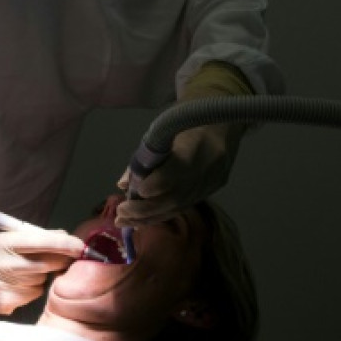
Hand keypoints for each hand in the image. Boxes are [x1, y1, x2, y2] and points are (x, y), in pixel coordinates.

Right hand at [0, 227, 86, 315]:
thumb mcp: (3, 241)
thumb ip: (32, 238)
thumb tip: (63, 235)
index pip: (35, 241)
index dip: (61, 243)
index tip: (79, 245)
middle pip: (42, 263)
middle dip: (58, 260)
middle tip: (62, 258)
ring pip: (39, 280)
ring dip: (41, 276)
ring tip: (23, 273)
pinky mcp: (2, 303)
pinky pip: (32, 295)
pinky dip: (31, 290)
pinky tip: (17, 286)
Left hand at [116, 122, 243, 225]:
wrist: (221, 118)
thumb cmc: (184, 120)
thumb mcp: (162, 130)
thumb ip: (144, 157)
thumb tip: (124, 184)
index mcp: (196, 144)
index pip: (177, 172)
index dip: (155, 186)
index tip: (131, 193)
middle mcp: (209, 166)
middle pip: (177, 196)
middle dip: (145, 209)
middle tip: (120, 215)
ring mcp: (214, 180)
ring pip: (180, 206)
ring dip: (150, 217)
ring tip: (125, 222)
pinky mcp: (214, 188)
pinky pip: (186, 205)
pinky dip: (162, 213)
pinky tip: (142, 220)